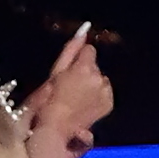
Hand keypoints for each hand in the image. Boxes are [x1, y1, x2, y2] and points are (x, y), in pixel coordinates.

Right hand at [26, 25, 113, 157]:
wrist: (57, 129)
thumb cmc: (49, 99)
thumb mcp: (56, 71)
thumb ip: (71, 49)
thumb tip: (84, 29)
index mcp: (85, 68)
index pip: (89, 50)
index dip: (78, 60)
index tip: (69, 71)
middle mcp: (100, 78)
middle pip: (95, 65)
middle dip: (85, 72)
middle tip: (69, 87)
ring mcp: (106, 92)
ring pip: (100, 79)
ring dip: (91, 85)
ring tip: (76, 98)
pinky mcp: (109, 103)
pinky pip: (104, 92)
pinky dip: (97, 96)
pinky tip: (84, 105)